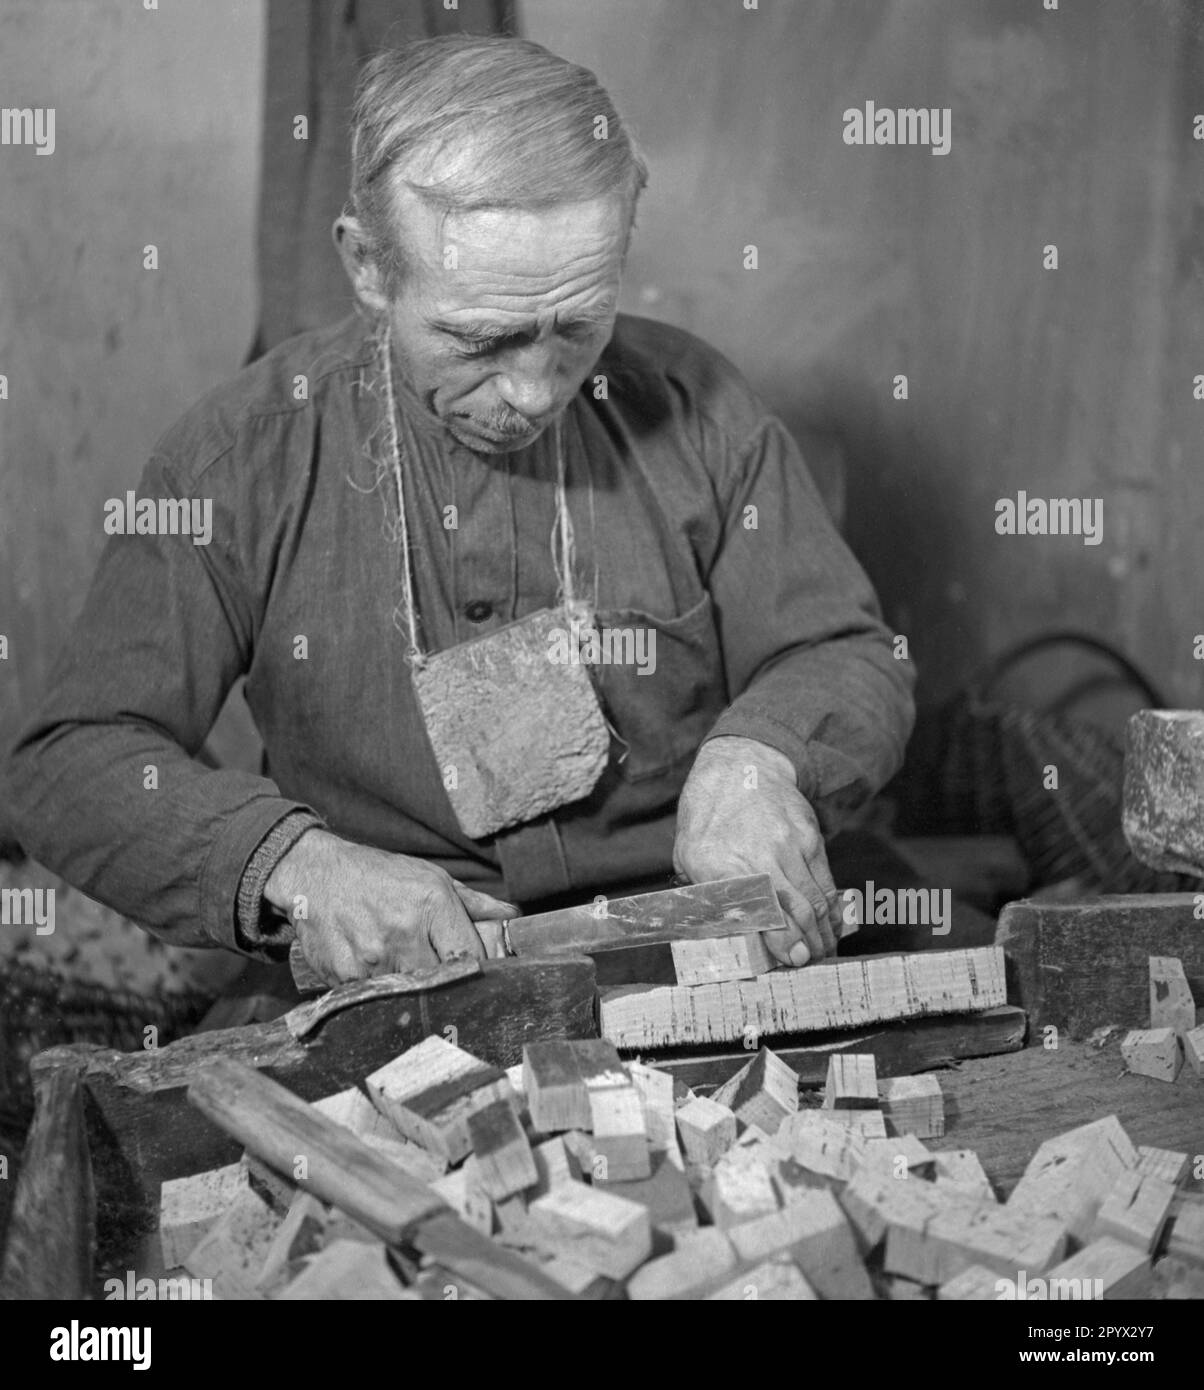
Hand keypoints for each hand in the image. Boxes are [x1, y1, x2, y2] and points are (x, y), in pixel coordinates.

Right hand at [264, 829, 517, 983]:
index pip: (470, 957)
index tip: (477, 976)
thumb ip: (474, 904)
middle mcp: (403, 932)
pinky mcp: (345, 977)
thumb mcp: (430, 877)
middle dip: (445, 984)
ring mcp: (372, 958)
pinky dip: (381, 993)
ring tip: (403, 969)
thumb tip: (514, 919)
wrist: (315, 874)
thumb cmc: (378, 876)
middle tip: (439, 978)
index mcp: (430, 903)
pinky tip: (375, 971)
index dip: (477, 972)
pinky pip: (376, 999)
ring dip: (412, 991)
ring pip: (410, 996)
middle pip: (442, 983)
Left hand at [673, 736, 839, 966]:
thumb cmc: (707, 818)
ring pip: (815, 900)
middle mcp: (758, 856)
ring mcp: (788, 845)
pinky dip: (831, 910)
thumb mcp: (687, 855)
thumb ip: (702, 894)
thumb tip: (717, 938)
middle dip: (806, 944)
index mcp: (718, 865)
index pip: (756, 910)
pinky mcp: (810, 837)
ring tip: (822, 953)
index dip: (779, 939)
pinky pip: (825, 882)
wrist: (740, 767)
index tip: (792, 960)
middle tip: (809, 965)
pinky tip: (830, 927)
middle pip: (793, 909)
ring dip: (822, 933)